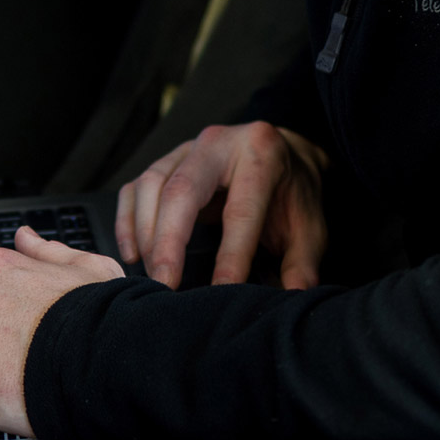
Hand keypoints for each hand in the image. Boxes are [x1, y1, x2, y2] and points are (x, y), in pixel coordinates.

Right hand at [116, 122, 326, 291]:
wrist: (285, 154)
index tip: (221, 293)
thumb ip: (303, 262)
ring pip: (152, 186)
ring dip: (145, 234)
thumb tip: (295, 297)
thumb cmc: (293, 192)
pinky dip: (128, 221)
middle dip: (168, 242)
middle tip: (164, 285)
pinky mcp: (167, 160)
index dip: (230, 256)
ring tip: (152, 275)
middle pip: (182, 190)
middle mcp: (219, 142)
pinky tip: (133, 254)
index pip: (240, 210)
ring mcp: (188, 148)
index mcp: (261, 154)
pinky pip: (136, 187)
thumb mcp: (311, 225)